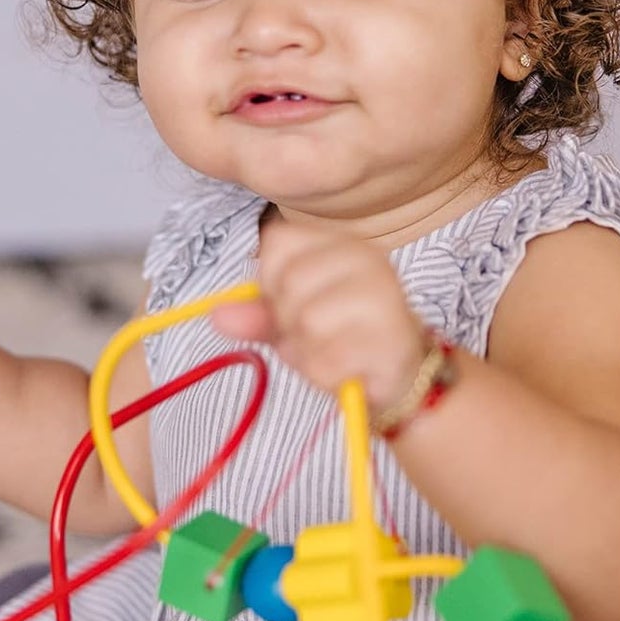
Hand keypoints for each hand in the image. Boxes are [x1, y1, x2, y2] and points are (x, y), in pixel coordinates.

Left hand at [209, 220, 427, 409]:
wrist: (403, 378)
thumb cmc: (344, 339)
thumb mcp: (292, 321)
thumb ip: (257, 313)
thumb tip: (216, 315)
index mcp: (339, 243)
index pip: (276, 243)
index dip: (270, 280)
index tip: (290, 302)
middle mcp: (366, 259)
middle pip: (290, 282)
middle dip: (289, 321)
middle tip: (316, 335)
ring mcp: (383, 297)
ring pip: (309, 320)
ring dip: (308, 351)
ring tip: (334, 352)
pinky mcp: (391, 339)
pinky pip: (328, 360)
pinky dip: (325, 374)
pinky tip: (346, 371)